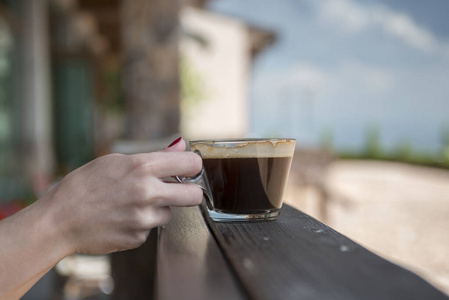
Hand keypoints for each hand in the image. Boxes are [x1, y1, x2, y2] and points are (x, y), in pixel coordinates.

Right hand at [42, 138, 202, 254]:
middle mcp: (148, 193)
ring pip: (169, 213)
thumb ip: (156, 156)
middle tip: (178, 191)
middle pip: (194, 196)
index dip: (193, 166)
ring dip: (157, 209)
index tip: (189, 168)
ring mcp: (144, 218)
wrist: (58, 220)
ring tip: (131, 205)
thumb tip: (181, 145)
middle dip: (189, 192)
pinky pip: (151, 229)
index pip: (191, 163)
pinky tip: (122, 219)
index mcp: (143, 167)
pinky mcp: (138, 238)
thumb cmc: (84, 186)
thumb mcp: (116, 161)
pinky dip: (141, 225)